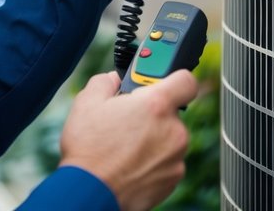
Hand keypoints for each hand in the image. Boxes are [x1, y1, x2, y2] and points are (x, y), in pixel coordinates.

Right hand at [58, 71, 197, 210]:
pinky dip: (153, 162)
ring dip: (153, 139)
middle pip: (172, 113)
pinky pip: (167, 162)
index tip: (162, 85)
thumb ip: (105, 81)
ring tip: (125, 147)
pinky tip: (130, 165)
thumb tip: (113, 79)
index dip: (175, 79)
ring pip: (169, 138)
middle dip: (153, 114)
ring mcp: (176, 157)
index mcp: (157, 105)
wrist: (90, 193)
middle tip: (128, 121)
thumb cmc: (88, 149)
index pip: (186, 80)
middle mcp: (174, 130)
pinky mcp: (173, 179)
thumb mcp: (87, 102)